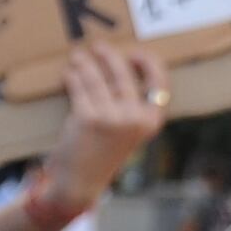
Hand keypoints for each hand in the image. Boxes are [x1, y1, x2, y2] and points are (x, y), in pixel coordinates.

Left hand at [44, 40, 170, 205]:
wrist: (79, 184)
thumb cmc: (102, 156)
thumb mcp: (128, 134)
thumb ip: (131, 109)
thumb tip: (119, 70)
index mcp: (152, 122)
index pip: (160, 85)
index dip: (149, 64)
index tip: (135, 53)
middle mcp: (135, 119)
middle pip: (124, 75)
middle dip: (109, 57)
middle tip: (98, 47)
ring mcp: (112, 118)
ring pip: (98, 79)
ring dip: (86, 64)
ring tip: (78, 57)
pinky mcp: (88, 118)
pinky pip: (81, 89)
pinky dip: (74, 78)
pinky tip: (70, 73)